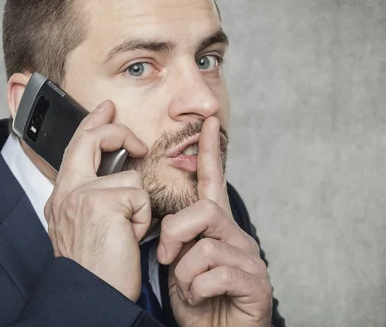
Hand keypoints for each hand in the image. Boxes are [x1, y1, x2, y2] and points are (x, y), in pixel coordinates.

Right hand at [44, 100, 150, 300]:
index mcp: (61, 198)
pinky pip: (139, 195)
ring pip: (128, 177)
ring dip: (138, 206)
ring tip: (127, 232)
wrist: (91, 296)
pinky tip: (130, 237)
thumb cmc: (95, 270)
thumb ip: (92, 199)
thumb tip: (118, 177)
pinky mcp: (102, 201)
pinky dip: (143, 218)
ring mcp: (81, 194)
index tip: (105, 109)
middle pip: (90, 139)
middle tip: (136, 141)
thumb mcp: (84, 229)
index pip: (75, 148)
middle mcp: (66, 192)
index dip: (92, 124)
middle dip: (115, 130)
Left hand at [158, 116, 272, 326]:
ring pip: (208, 245)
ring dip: (185, 269)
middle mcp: (236, 236)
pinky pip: (218, 273)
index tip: (209, 121)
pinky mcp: (256, 285)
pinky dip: (197, 288)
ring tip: (185, 286)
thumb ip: (174, 235)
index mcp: (215, 228)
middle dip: (177, 233)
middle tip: (165, 257)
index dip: (210, 151)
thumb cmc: (193, 299)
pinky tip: (198, 298)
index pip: (213, 181)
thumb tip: (163, 219)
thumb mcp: (174, 262)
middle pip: (205, 210)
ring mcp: (250, 259)